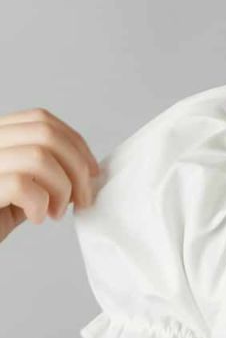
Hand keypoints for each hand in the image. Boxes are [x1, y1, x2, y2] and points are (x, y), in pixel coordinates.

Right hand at [0, 108, 102, 247]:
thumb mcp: (23, 189)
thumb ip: (46, 174)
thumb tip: (86, 171)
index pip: (40, 119)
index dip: (75, 143)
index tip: (91, 172)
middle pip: (45, 133)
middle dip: (77, 167)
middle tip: (81, 199)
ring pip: (38, 156)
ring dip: (61, 188)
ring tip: (54, 213)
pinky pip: (21, 185)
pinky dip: (39, 204)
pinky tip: (35, 218)